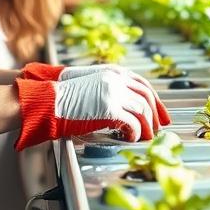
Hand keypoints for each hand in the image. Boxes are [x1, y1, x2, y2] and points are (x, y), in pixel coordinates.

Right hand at [20, 62, 170, 128]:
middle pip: (147, 97)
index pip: (143, 84)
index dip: (156, 101)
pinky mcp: (109, 108)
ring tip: (145, 137)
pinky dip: (135, 133)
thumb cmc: (65, 98)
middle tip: (158, 129)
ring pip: (143, 111)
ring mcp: (114, 92)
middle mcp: (117, 79)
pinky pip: (133, 124)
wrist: (48, 100)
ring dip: (147, 126)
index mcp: (113, 72)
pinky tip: (130, 138)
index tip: (161, 114)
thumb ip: (110, 91)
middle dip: (156, 115)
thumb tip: (127, 109)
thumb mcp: (92, 86)